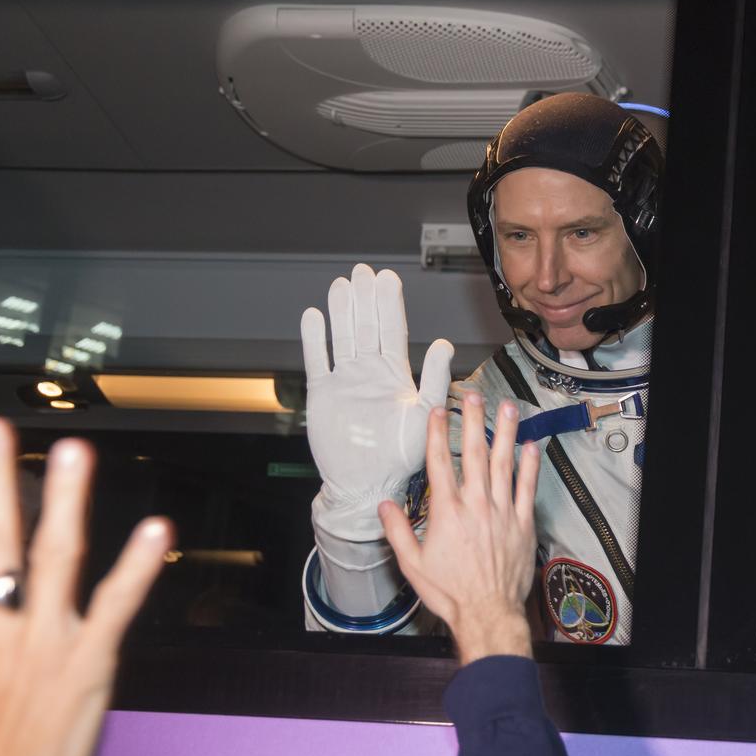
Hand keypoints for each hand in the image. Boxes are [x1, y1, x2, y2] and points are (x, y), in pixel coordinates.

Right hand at [302, 263, 453, 508]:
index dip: (389, 304)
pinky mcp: (322, 393)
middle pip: (365, 326)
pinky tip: (313, 316)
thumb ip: (432, 379)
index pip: (392, 330)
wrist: (366, 484)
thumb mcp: (423, 415)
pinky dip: (314, 339)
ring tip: (340, 284)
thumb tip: (443, 345)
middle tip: (362, 271)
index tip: (387, 278)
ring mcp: (345, 381)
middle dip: (364, 298)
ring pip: (342, 336)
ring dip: (340, 310)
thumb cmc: (399, 458)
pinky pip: (317, 360)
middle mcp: (369, 372)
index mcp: (395, 375)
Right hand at [380, 394, 539, 663]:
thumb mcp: (413, 564)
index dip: (436, 433)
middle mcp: (476, 505)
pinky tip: (530, 446)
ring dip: (505, 433)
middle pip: (474, 453)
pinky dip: (529, 466)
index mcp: (447, 512)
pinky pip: (527, 489)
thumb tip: (384, 506)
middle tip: (473, 396)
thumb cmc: (450, 592)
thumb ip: (398, 532)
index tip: (437, 411)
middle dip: (472, 421)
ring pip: (504, 464)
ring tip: (507, 408)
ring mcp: (502, 512)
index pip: (439, 463)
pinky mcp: (522, 524)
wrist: (488, 613)